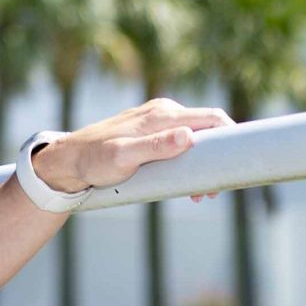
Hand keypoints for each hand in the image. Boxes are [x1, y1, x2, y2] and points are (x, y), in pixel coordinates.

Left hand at [29, 98, 234, 200]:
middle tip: (211, 192)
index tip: (236, 168)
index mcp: (163, 115)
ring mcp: (158, 120)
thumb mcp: (124, 158)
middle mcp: (164, 111)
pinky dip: (191, 160)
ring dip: (204, 164)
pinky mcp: (152, 131)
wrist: (70, 160)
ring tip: (199, 194)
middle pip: (209, 129)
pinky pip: (182, 141)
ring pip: (197, 137)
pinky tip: (186, 183)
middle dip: (219, 158)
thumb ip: (156, 147)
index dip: (232, 139)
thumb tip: (189, 137)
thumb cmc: (95, 160)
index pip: (213, 118)